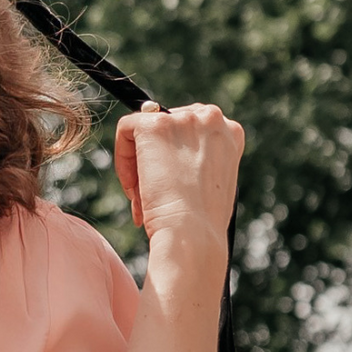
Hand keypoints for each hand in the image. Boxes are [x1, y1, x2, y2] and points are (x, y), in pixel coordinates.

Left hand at [114, 101, 244, 243]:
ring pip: (144, 131)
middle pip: (167, 128)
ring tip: (142, 199)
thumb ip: (197, 163)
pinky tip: (132, 188)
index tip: (169, 185)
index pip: (191, 130)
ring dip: (137, 165)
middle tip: (150, 195)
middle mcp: (211, 118)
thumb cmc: (201, 223)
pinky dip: (121, 159)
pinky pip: (125, 129)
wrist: (192, 233)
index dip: (173, 156)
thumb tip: (170, 160)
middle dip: (154, 160)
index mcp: (230, 132)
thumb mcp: (211, 185)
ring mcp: (183, 119)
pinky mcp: (154, 125)